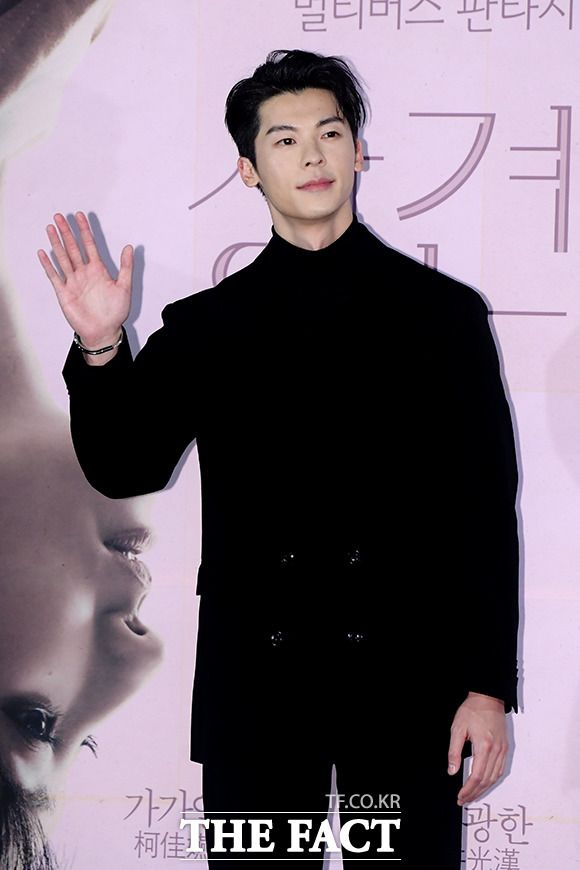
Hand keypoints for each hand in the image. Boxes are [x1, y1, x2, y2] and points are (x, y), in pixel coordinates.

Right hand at [38, 211, 132, 347]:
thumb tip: (129, 247)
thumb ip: (126, 267)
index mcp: (98, 270)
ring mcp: (73, 282)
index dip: (84, 230)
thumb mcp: (125, 287)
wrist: (104, 331)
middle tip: (59, 216)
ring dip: (56, 243)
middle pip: (73, 247)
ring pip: (63, 257)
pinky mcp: (64, 292)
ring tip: (50, 228)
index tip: (79, 216)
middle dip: (67, 232)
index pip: (89, 245)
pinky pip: (54, 275)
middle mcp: (84, 273)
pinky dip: (48, 264)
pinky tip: (44, 252)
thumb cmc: (115, 313)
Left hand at [447, 692, 507, 805]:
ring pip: (495, 777)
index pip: (477, 776)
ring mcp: (503, 750)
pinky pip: (500, 769)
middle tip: (464, 800)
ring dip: (484, 789)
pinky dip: (492, 780)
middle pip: (487, 780)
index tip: (460, 796)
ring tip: (472, 795)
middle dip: (475, 793)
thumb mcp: (457, 728)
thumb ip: (454, 751)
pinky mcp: (505, 748)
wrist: (488, 698)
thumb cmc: (472, 710)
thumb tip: (452, 770)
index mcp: (484, 746)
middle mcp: (496, 750)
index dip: (468, 789)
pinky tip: (484, 783)